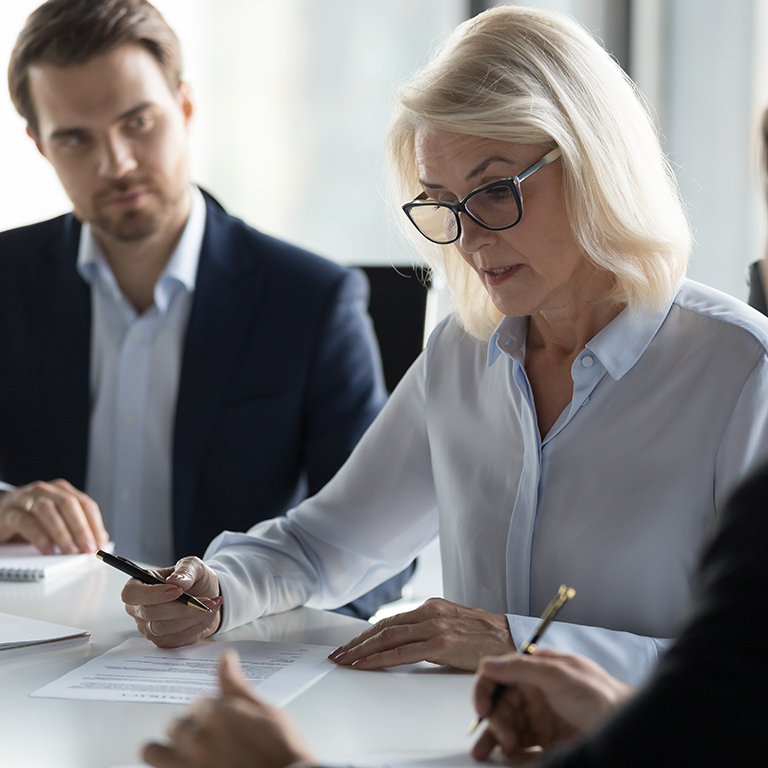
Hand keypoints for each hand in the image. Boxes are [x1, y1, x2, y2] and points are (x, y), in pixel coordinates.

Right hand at [0, 479, 108, 553]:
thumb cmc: (31, 517)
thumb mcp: (57, 518)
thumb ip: (77, 525)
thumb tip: (100, 539)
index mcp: (62, 490)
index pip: (85, 504)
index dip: (95, 524)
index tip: (100, 543)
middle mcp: (45, 490)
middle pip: (69, 504)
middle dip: (81, 528)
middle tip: (87, 549)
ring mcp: (25, 499)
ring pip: (47, 510)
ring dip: (62, 532)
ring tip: (70, 551)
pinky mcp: (9, 512)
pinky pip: (25, 522)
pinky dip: (39, 537)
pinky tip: (48, 550)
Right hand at [122, 556, 222, 647]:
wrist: (207, 597)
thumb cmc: (194, 579)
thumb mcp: (194, 566)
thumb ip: (186, 570)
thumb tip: (175, 581)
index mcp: (139, 584)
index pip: (131, 593)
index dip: (152, 594)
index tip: (178, 591)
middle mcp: (139, 608)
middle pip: (150, 613)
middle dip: (182, 608)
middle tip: (207, 601)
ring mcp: (148, 627)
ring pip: (164, 628)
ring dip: (192, 617)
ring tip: (211, 606)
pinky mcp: (162, 640)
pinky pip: (176, 638)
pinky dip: (196, 627)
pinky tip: (207, 615)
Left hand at [143, 650, 314, 767]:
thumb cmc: (281, 749)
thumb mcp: (265, 710)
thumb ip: (236, 685)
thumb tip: (225, 658)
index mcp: (216, 714)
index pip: (197, 702)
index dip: (210, 710)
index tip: (221, 719)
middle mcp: (195, 740)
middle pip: (173, 724)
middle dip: (189, 727)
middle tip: (209, 738)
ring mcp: (187, 766)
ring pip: (152, 750)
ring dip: (165, 748)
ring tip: (184, 754)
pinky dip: (169, 766)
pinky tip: (187, 765)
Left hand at [328, 597, 514, 670]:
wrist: (514, 641)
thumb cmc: (487, 638)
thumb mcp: (454, 627)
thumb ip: (430, 632)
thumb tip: (405, 644)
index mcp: (432, 607)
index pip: (390, 620)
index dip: (366, 634)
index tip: (350, 645)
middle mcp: (430, 612)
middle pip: (383, 627)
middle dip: (357, 642)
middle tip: (338, 654)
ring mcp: (435, 627)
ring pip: (388, 638)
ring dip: (361, 651)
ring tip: (345, 661)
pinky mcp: (442, 644)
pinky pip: (402, 652)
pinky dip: (379, 658)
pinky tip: (365, 665)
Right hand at [471, 649, 633, 759]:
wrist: (630, 731)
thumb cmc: (600, 697)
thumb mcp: (558, 675)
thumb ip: (521, 668)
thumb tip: (488, 663)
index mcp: (536, 668)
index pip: (499, 673)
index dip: (485, 689)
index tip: (482, 710)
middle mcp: (535, 689)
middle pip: (500, 702)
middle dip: (494, 720)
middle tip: (503, 738)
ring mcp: (540, 715)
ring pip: (506, 723)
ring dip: (494, 737)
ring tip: (487, 753)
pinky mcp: (546, 739)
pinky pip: (519, 743)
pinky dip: (508, 749)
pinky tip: (505, 755)